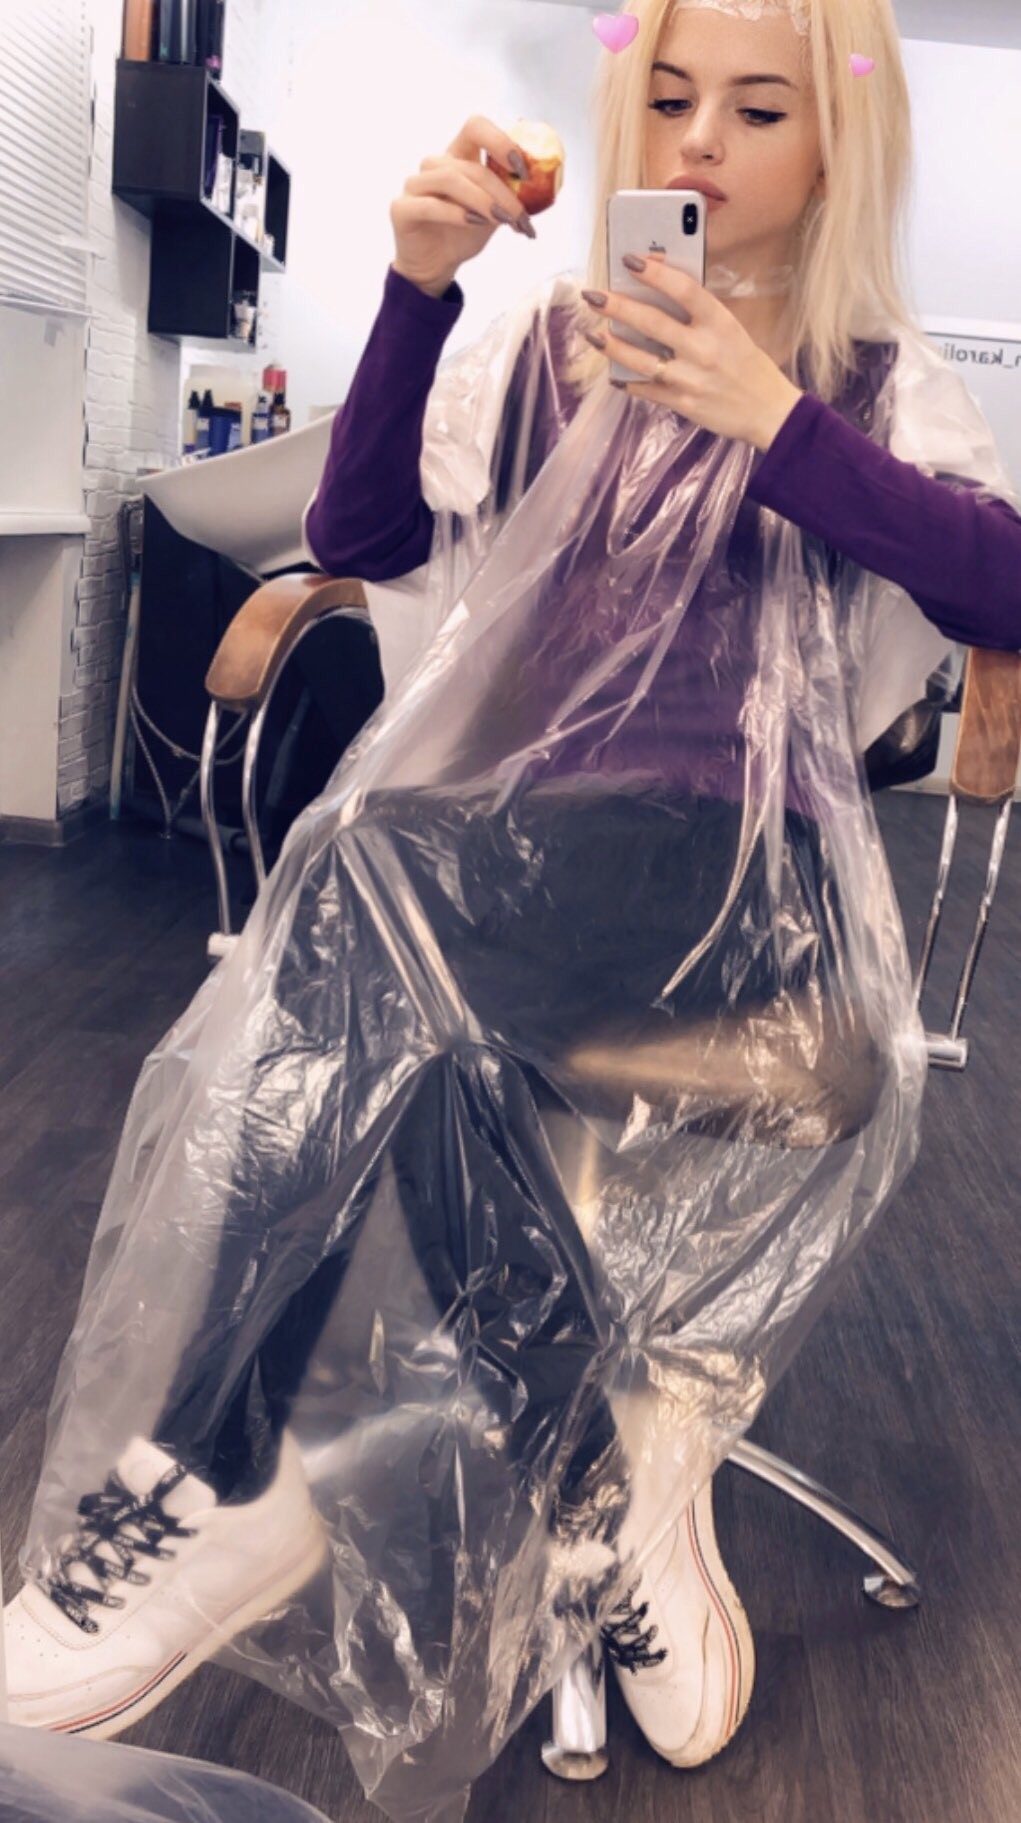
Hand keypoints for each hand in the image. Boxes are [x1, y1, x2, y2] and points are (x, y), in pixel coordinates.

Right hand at [390, 116, 537, 298]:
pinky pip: (430, 205)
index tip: (522, 170)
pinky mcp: (401, 209)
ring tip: (502, 222)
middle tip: (520, 217)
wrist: (435, 266)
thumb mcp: (494, 214)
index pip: (475, 127)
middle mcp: (434, 165)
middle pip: (470, 166)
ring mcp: (415, 185)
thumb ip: (509, 197)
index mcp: (457, 157)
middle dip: (501, 192)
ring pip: (450, 180)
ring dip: (482, 201)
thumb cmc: (463, 234)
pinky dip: (456, 214)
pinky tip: (474, 224)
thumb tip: (543, 189)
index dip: (500, 141)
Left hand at [581, 253, 803, 451]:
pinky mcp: (682, 403)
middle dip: (617, 306)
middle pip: (652, 322)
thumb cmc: (747, 365)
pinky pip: (645, 389)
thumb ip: (698, 312)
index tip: (629, 260)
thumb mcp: (731, 330)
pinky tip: (614, 373)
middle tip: (592, 296)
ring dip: (611, 345)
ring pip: (640, 359)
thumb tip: (659, 286)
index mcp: (720, 322)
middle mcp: (704, 349)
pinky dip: (627, 381)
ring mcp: (690, 378)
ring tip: (592, 334)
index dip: (654, 272)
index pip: (684, 289)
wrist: (767, 411)